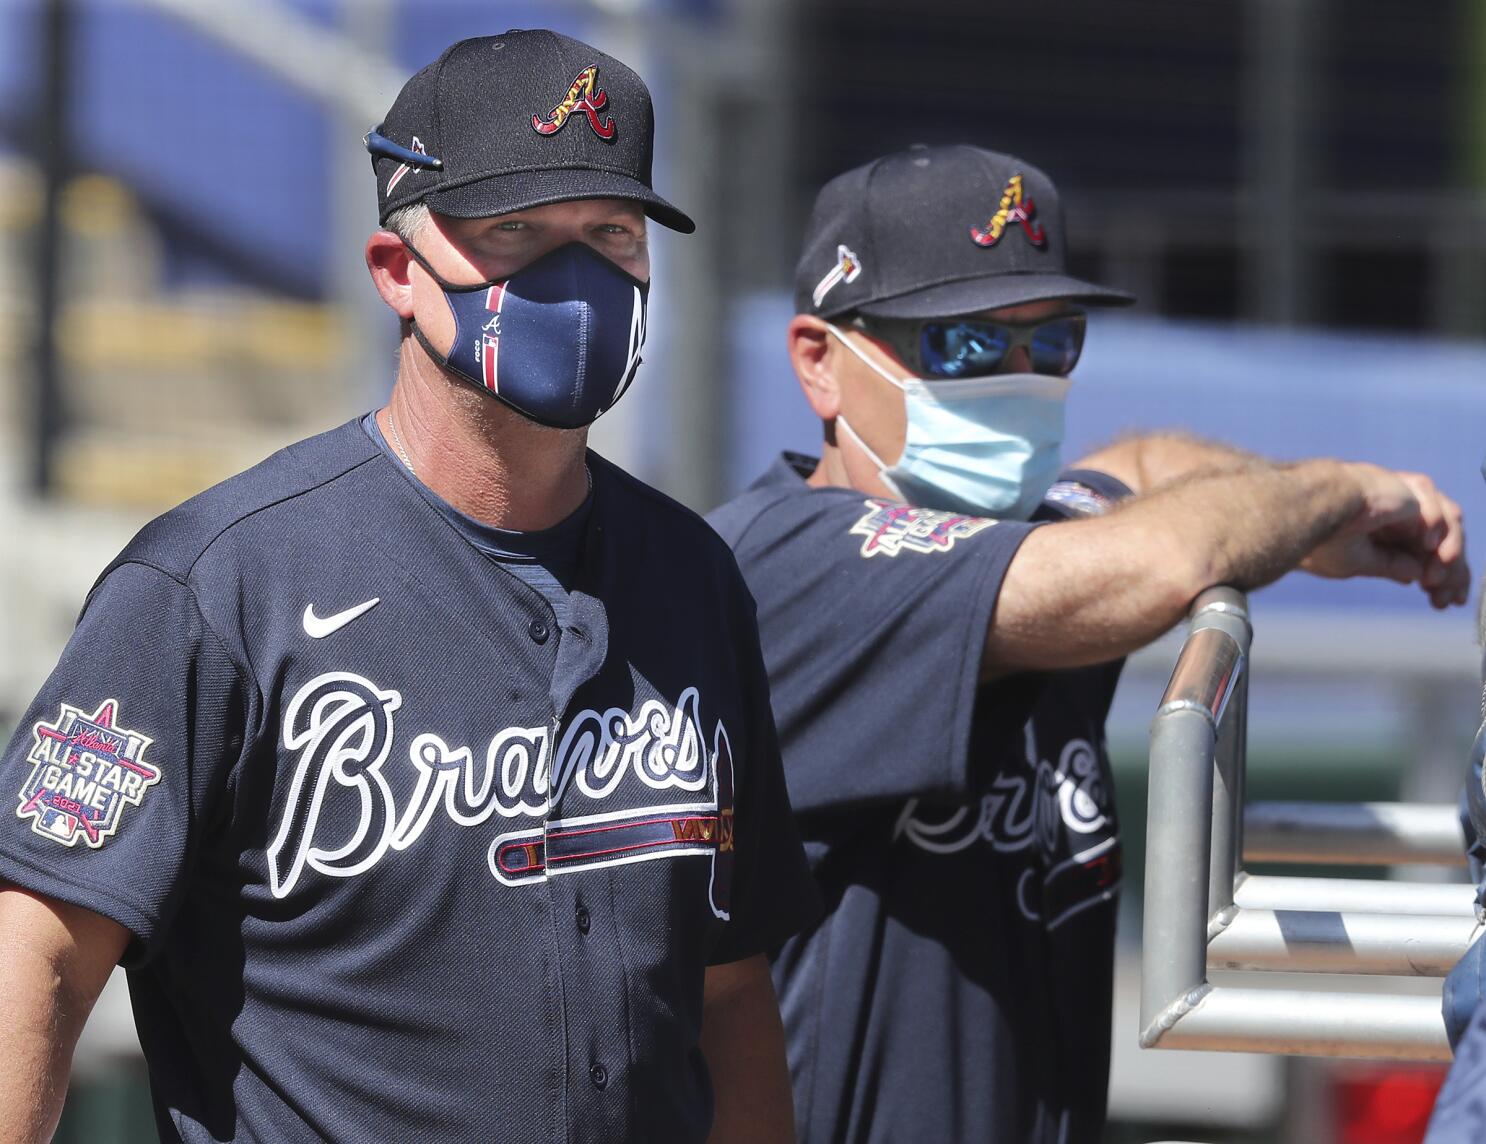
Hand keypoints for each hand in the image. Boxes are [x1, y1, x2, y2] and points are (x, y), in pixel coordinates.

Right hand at [1302, 464, 1469, 608]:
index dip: (1435, 575)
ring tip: (1436, 581)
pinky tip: (1429, 549)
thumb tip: (1414, 575)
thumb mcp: (1356, 561)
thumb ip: (1388, 564)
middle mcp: (1395, 509)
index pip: (1420, 551)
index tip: (1439, 602)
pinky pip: (1441, 514)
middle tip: (1448, 601)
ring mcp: (1404, 498)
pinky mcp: (1411, 490)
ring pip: (1446, 527)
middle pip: (1438, 541)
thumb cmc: (1321, 535)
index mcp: (1379, 525)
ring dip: (1448, 557)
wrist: (1312, 510)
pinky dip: (1441, 534)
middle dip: (1450, 572)